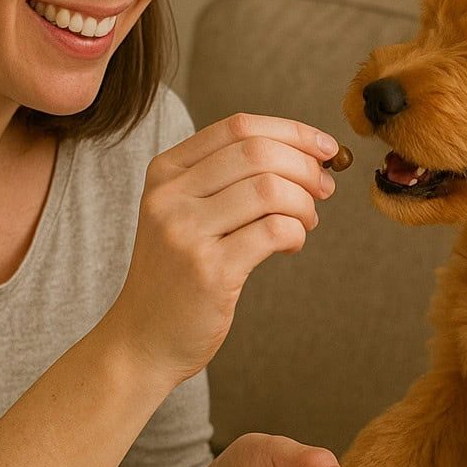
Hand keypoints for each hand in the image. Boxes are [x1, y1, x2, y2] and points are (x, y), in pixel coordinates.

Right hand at [101, 114, 338, 385]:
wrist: (141, 339)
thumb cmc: (176, 275)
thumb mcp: (184, 213)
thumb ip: (228, 180)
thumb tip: (307, 156)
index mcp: (165, 171)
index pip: (238, 127)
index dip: (292, 132)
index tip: (324, 147)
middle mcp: (169, 196)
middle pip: (257, 152)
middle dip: (305, 167)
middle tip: (324, 188)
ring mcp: (185, 233)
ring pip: (269, 190)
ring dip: (303, 203)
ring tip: (305, 221)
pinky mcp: (209, 270)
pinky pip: (273, 231)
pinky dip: (295, 233)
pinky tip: (291, 244)